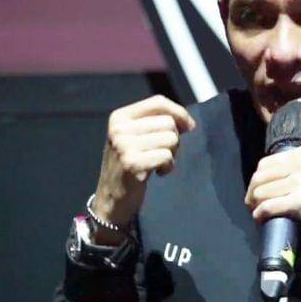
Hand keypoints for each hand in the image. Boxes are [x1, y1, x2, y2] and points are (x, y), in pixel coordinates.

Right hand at [91, 95, 195, 241]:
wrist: (110, 199)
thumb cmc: (128, 167)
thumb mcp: (133, 138)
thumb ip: (154, 124)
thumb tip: (188, 122)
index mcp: (119, 117)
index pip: (158, 102)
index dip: (179, 112)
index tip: (189, 127)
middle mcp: (119, 128)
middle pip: (168, 122)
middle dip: (174, 139)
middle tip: (163, 154)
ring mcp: (124, 146)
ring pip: (171, 139)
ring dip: (171, 154)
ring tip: (158, 164)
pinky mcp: (132, 163)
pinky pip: (166, 156)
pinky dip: (168, 167)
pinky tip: (158, 173)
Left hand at [245, 145, 300, 248]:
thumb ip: (297, 170)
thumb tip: (273, 181)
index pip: (266, 163)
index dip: (257, 179)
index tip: (257, 191)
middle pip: (260, 176)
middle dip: (252, 192)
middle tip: (252, 204)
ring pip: (262, 191)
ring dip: (255, 204)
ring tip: (257, 212)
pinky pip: (270, 206)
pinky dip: (261, 213)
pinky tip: (260, 218)